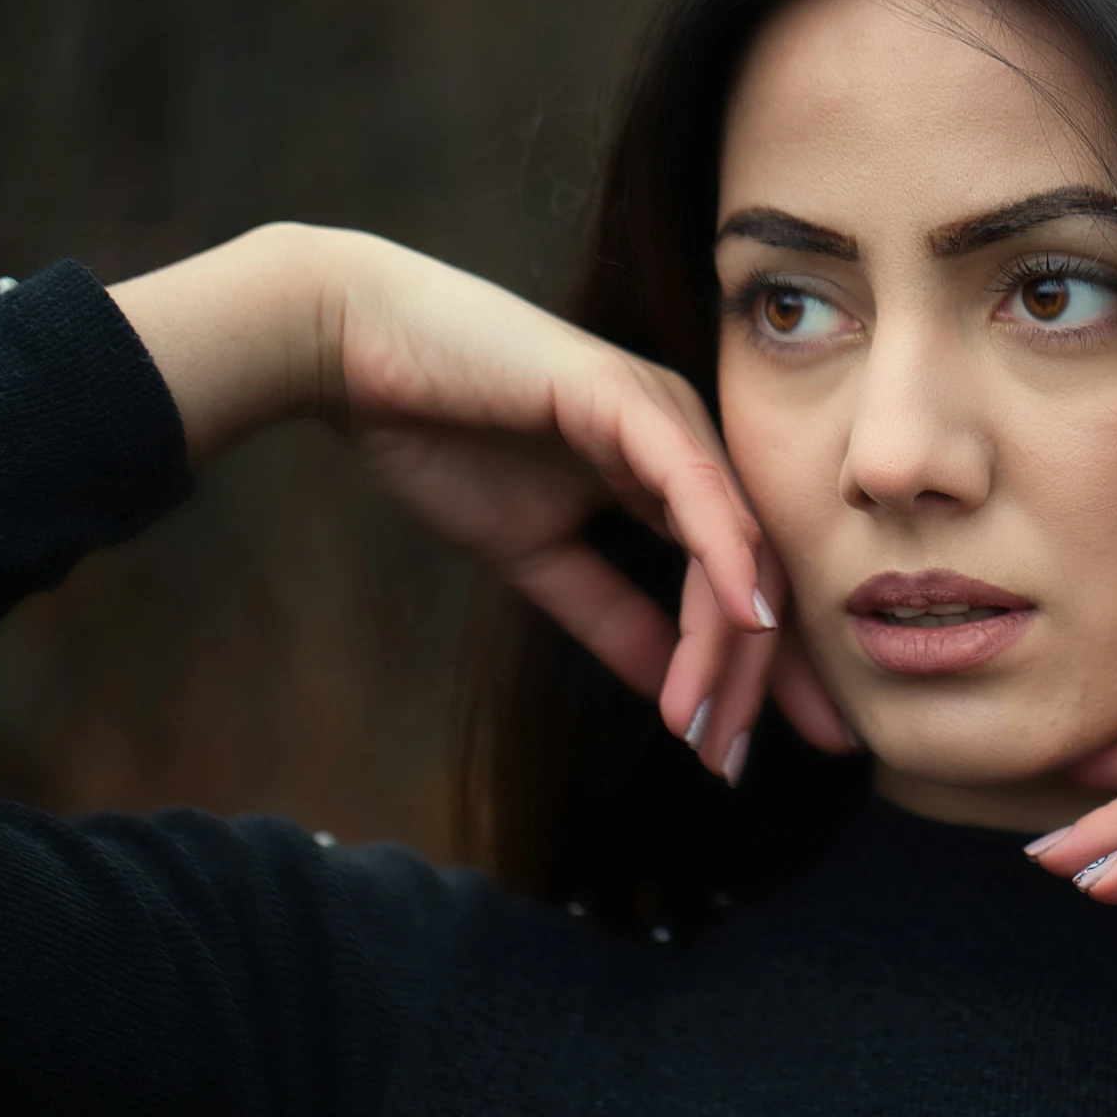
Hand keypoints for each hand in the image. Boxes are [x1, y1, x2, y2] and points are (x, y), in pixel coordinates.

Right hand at [109, 223, 850, 771]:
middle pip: (757, 576)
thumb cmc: (443, 438)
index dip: (753, 676)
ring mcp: (669, 416)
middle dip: (761, 679)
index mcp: (674, 480)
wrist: (355, 352)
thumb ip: (611, 618)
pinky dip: (725, 556)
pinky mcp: (631, 397)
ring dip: (731, 646)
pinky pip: (698, 488)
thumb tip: (671, 694)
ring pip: (736, 545)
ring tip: (714, 725)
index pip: (741, 588)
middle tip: (741, 763)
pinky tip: (744, 620)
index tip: (743, 756)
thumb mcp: (539, 558)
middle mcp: (690, 448)